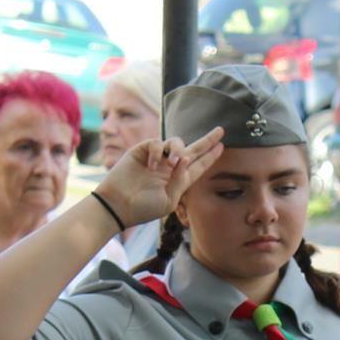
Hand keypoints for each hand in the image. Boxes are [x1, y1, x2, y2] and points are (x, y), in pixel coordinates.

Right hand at [96, 127, 226, 228]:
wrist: (118, 205)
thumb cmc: (143, 208)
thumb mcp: (168, 201)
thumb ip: (180, 181)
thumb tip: (186, 158)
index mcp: (179, 180)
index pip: (198, 166)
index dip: (210, 156)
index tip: (222, 146)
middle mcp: (170, 167)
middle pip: (193, 149)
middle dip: (207, 140)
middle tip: (220, 131)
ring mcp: (157, 158)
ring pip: (176, 142)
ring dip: (178, 149)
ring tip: (173, 162)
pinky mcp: (142, 151)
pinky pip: (156, 143)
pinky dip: (156, 152)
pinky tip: (150, 166)